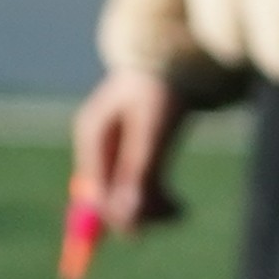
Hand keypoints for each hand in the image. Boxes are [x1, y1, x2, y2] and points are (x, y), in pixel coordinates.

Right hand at [66, 71, 186, 248]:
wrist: (186, 46)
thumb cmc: (168, 83)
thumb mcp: (156, 128)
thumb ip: (141, 171)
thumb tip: (129, 219)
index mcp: (93, 134)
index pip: (96, 188)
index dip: (117, 213)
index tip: (145, 232)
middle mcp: (100, 140)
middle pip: (109, 191)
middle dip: (138, 209)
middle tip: (177, 215)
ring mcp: (117, 142)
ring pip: (126, 189)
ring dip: (150, 204)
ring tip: (180, 211)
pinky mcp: (137, 143)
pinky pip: (139, 180)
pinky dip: (156, 194)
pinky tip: (175, 204)